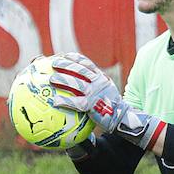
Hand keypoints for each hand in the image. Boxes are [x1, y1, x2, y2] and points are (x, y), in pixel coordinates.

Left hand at [47, 54, 162, 149]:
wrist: (122, 118)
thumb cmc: (111, 106)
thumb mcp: (106, 91)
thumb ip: (94, 86)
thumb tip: (79, 86)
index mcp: (101, 77)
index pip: (86, 63)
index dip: (74, 58)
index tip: (63, 55)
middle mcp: (98, 82)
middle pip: (79, 69)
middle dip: (65, 64)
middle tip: (53, 63)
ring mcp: (95, 93)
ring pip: (76, 83)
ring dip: (62, 79)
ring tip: (51, 79)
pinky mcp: (92, 105)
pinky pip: (75, 102)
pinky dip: (64, 101)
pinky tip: (55, 101)